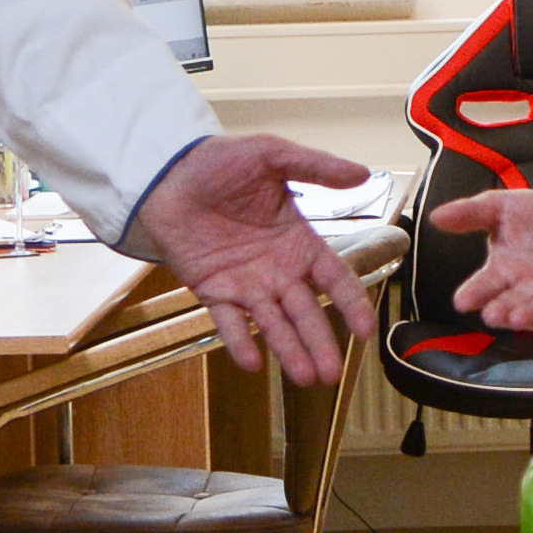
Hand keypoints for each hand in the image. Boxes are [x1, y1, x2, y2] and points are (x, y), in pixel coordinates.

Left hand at [131, 135, 381, 381]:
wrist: (167, 173)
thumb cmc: (220, 162)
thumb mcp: (271, 155)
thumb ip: (315, 167)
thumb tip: (363, 174)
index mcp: (299, 241)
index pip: (334, 279)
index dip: (351, 304)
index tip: (365, 331)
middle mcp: (278, 270)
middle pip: (306, 312)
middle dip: (320, 343)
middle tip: (332, 374)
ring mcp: (246, 284)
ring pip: (273, 324)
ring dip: (289, 351)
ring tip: (304, 377)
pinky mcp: (213, 291)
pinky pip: (229, 322)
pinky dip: (239, 342)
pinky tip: (252, 363)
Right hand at [433, 187, 532, 327]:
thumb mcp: (502, 207)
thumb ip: (471, 213)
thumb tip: (436, 216)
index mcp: (502, 273)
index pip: (482, 288)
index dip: (472, 295)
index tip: (463, 301)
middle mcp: (524, 291)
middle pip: (508, 307)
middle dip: (499, 312)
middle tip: (492, 314)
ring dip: (528, 317)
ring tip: (517, 316)